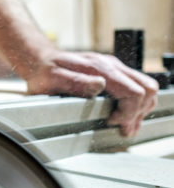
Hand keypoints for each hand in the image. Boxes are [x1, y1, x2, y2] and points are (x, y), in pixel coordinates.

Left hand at [26, 51, 158, 136]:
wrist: (41, 60)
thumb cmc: (45, 71)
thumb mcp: (53, 79)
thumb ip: (76, 82)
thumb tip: (100, 84)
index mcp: (99, 68)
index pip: (134, 91)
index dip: (128, 112)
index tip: (112, 121)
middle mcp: (111, 65)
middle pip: (146, 89)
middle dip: (137, 112)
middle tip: (121, 127)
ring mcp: (113, 68)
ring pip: (146, 88)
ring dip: (140, 108)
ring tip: (124, 124)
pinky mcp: (112, 72)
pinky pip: (136, 87)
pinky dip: (135, 103)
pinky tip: (122, 115)